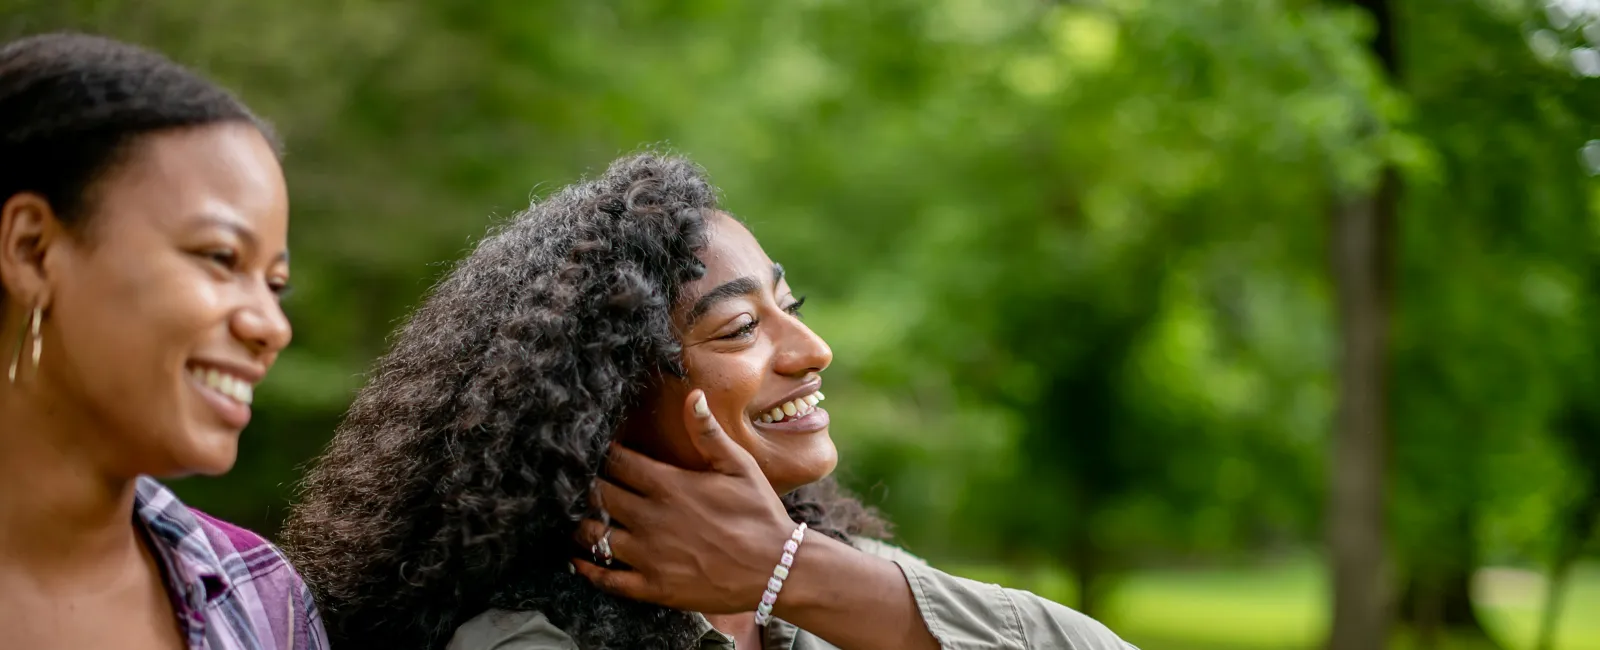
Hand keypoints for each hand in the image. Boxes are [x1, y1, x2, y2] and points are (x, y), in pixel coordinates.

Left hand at [572, 389, 797, 614]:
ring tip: (578, 518)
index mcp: (669, 485)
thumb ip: (709, 433)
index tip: (596, 450)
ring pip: (594, 536)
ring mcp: (648, 555)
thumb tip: (693, 395)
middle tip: (580, 483)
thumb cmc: (760, 513)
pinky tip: (578, 560)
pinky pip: (606, 578)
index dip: (603, 453)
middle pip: (599, 496)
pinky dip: (587, 569)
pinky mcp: (652, 586)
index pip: (618, 462)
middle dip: (587, 487)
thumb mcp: (739, 467)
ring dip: (582, 525)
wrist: (775, 569)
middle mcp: (651, 518)